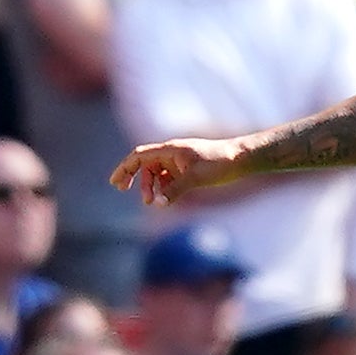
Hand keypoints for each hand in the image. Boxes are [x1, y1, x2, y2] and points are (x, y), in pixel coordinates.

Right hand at [110, 136, 248, 205]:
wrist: (240, 159)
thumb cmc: (218, 163)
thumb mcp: (195, 178)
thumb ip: (174, 191)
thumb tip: (157, 205)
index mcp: (169, 149)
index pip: (139, 156)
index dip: (124, 168)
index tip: (115, 184)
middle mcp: (171, 153)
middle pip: (146, 167)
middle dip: (140, 182)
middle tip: (138, 198)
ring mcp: (179, 161)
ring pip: (157, 174)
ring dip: (153, 187)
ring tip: (155, 202)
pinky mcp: (188, 169)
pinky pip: (169, 179)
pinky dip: (164, 188)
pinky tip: (165, 199)